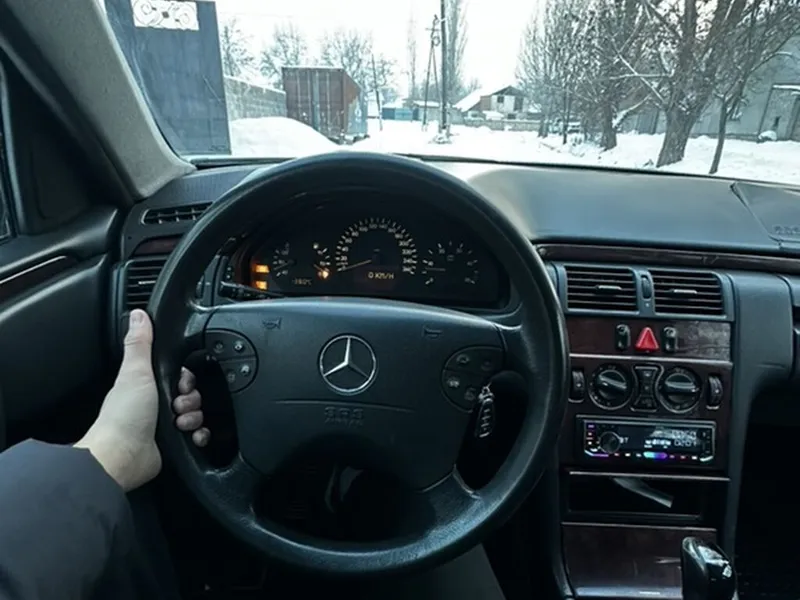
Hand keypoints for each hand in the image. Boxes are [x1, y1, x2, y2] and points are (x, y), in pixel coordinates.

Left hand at [75, 309, 207, 490]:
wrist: (122, 456)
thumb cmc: (123, 417)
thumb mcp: (135, 372)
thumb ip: (140, 343)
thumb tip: (139, 315)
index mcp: (147, 384)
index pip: (180, 373)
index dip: (186, 377)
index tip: (181, 382)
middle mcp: (155, 404)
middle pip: (192, 394)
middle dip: (191, 399)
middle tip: (178, 404)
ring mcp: (163, 425)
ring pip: (196, 414)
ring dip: (194, 418)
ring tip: (179, 423)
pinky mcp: (171, 444)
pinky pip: (197, 436)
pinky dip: (199, 436)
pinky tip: (191, 436)